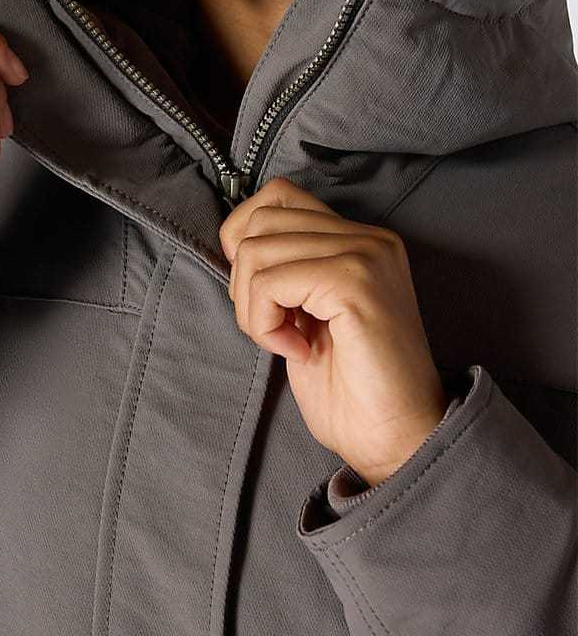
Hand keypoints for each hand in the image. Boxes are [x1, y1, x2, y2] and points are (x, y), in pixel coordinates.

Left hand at [218, 177, 448, 486]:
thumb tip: (237, 246)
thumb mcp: (306, 312)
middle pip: (260, 222)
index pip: (277, 197)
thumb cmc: (349, 387)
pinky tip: (296, 350)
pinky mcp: (354, 282)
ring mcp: (364, 255)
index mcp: (357, 240)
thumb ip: (285, 270)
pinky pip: (270, 283)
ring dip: (253, 308)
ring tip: (287, 340)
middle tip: (273, 326)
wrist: (399, 438)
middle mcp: (366, 237)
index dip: (245, 239)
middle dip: (244, 281)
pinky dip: (265, 323)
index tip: (260, 295)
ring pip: (256, 251)